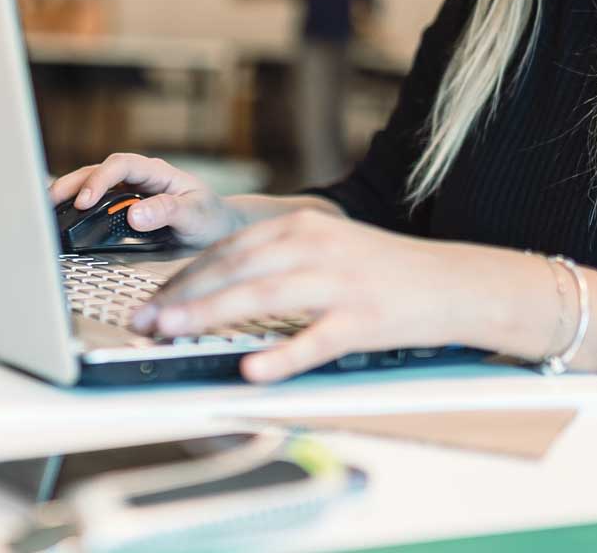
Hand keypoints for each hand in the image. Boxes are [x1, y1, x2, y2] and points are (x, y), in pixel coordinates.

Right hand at [48, 153, 244, 248]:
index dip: (100, 179)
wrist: (218, 229)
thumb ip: (168, 212)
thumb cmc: (211, 217)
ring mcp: (127, 192)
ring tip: (45, 209)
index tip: (85, 201)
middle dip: (71, 184)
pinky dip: (76, 209)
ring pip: (91, 185)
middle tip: (50, 202)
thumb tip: (135, 214)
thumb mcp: (196, 214)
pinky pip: (95, 205)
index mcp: (155, 172)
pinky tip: (61, 219)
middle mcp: (137, 178)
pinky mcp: (121, 209)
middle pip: (96, 171)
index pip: (120, 164)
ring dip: (68, 194)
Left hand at [134, 211, 459, 381]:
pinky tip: (252, 369)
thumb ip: (276, 259)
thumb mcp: (326, 248)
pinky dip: (282, 355)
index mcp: (301, 227)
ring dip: (209, 315)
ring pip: (263, 296)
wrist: (453, 283)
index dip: (183, 274)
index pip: (227, 249)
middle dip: (181, 294)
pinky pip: (316, 340)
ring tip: (171, 331)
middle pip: (234, 268)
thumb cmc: (383, 271)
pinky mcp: (364, 319)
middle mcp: (315, 247)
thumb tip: (218, 283)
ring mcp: (340, 283)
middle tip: (143, 318)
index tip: (150, 296)